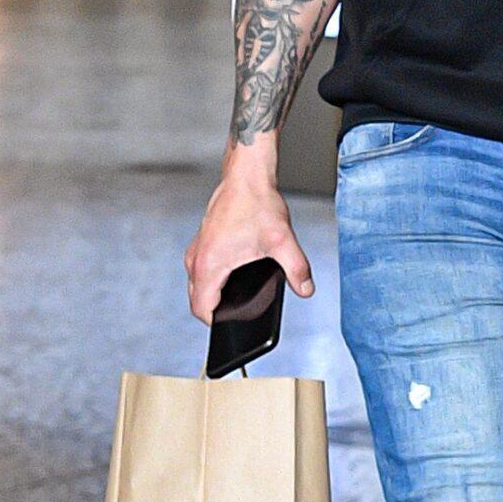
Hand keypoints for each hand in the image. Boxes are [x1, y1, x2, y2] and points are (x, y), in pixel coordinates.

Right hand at [184, 161, 314, 323]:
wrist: (246, 176)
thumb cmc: (256, 203)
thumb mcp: (282, 241)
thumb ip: (297, 269)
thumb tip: (306, 289)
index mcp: (210, 264)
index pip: (201, 309)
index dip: (216, 323)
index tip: (231, 325)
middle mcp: (197, 258)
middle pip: (197, 300)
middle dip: (216, 311)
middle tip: (238, 313)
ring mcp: (197, 249)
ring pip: (197, 285)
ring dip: (213, 294)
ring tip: (237, 295)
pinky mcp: (202, 241)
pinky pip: (200, 270)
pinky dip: (212, 278)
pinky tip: (234, 274)